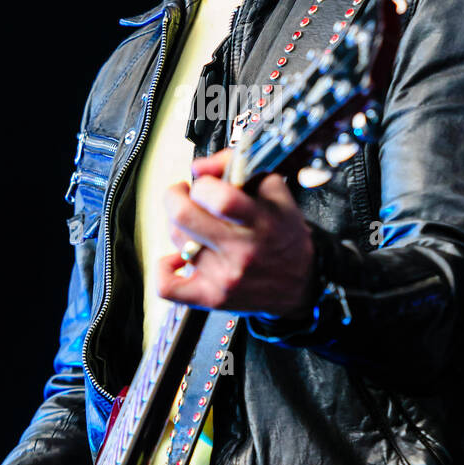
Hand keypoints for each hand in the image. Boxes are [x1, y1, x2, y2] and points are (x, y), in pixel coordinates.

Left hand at [155, 147, 315, 317]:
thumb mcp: (275, 192)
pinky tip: (176, 258)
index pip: (219, 198)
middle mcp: (242, 251)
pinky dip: (163, 269)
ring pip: (177, 240)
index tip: (206, 184)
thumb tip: (200, 167)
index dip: (204, 184)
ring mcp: (224, 277)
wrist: (300, 284)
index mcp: (261, 222)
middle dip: (175, 197)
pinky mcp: (211, 297)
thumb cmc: (284, 236)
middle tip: (183, 194)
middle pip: (184, 217)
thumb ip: (238, 168)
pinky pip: (168, 286)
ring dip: (178, 225)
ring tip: (193, 224)